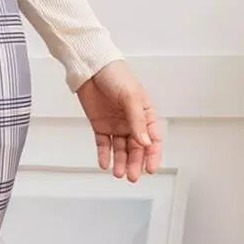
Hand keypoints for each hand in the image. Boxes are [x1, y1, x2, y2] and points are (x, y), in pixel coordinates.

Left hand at [75, 59, 162, 181]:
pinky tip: (105, 164)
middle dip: (134, 163)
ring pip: (120, 149)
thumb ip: (138, 122)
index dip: (153, 155)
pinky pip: (103, 144)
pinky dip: (104, 154)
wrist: (91, 67)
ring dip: (120, 162)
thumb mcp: (130, 97)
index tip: (150, 169)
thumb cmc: (116, 76)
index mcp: (145, 113)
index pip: (153, 139)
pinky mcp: (100, 125)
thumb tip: (145, 143)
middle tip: (132, 176)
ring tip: (118, 174)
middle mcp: (131, 121)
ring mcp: (115, 124)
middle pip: (136, 148)